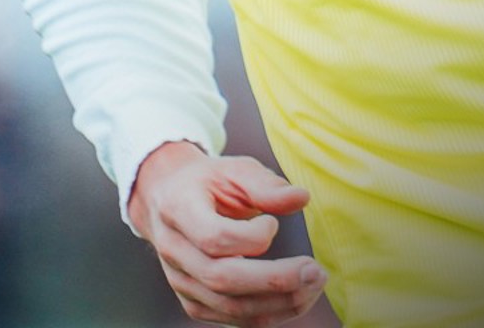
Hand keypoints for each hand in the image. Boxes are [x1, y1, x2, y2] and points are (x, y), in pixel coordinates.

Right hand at [127, 140, 328, 326]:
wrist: (168, 201)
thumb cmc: (206, 183)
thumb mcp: (233, 170)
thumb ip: (265, 185)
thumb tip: (301, 198)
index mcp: (178, 209)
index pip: (213, 238)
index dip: (251, 237)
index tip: (273, 223)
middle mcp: (173, 250)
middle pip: (222, 279)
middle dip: (274, 280)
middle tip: (316, 271)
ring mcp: (180, 281)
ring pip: (230, 306)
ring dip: (279, 302)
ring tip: (314, 285)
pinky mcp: (193, 301)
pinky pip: (233, 319)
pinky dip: (269, 314)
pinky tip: (297, 297)